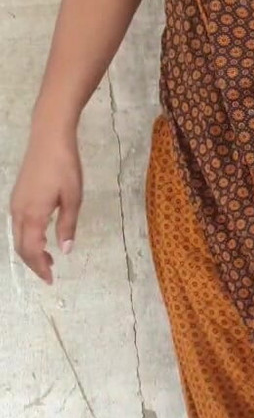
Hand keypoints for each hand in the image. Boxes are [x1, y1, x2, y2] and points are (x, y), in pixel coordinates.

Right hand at [10, 120, 82, 283]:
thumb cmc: (64, 167)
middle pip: (21, 247)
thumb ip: (67, 226)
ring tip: (48, 259)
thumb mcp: (73, 198)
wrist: (49, 138)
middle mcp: (19, 211)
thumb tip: (65, 250)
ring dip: (30, 251)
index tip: (51, 279)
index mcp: (33, 214)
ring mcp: (15, 202)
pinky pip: (18, 224)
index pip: (32, 250)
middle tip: (50, 274)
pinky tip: (41, 237)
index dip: (40, 267)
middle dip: (34, 263)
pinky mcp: (17, 195)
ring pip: (17, 236)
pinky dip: (27, 237)